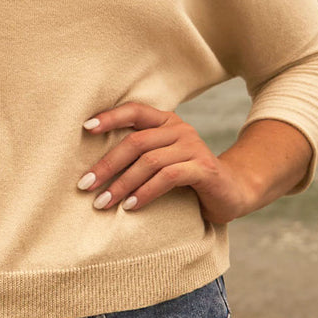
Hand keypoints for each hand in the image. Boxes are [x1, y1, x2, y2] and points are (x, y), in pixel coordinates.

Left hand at [77, 101, 253, 224]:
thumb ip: (139, 153)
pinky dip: (146, 192)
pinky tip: (131, 206)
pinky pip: (168, 177)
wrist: (231, 191)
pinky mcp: (203, 168)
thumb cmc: (187, 177)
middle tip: (85, 184)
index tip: (85, 129)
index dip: (110, 117)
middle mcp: (180, 129)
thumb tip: (94, 167)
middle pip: (136, 142)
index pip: (135, 111)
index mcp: (166, 121)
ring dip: (122, 184)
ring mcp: (194, 147)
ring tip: (103, 202)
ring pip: (149, 161)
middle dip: (107, 164)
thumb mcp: (162, 160)